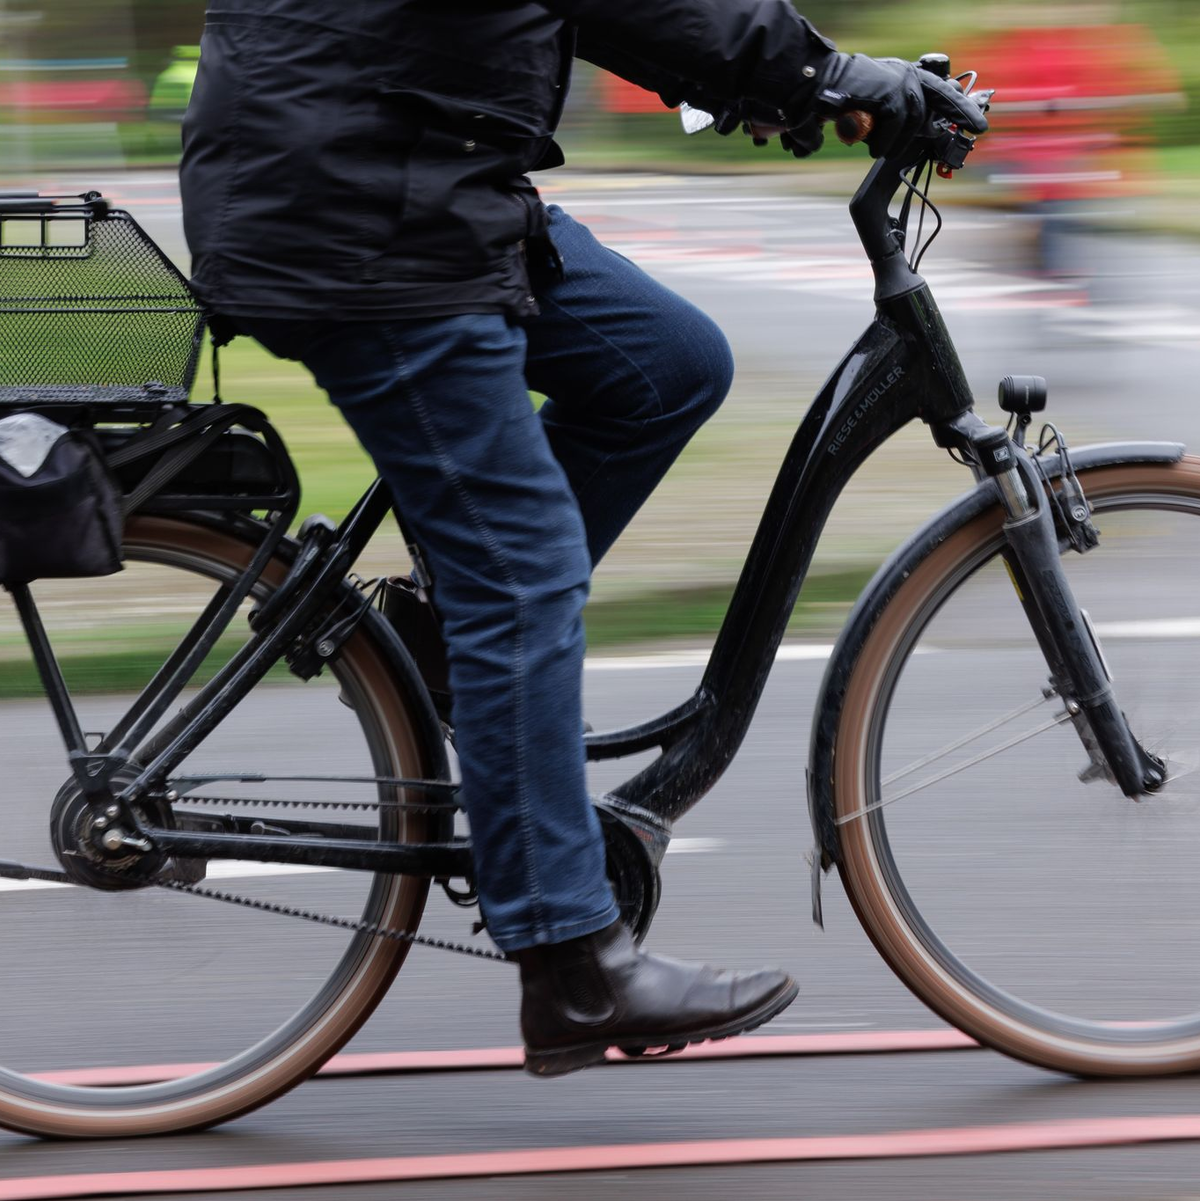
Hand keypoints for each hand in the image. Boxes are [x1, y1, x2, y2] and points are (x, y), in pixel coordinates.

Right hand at [815, 53, 987, 158]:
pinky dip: (885, 139)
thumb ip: (893, 117)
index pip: (940, 90)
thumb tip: (913, 132)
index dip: (959, 106)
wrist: (816, 85)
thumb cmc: (836, 100)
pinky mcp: (891, 91)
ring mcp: (900, 81)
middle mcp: (906, 74)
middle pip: (942, 97)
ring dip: (898, 140)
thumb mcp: (872, 110)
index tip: (977, 122)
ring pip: (916, 118)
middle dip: (962, 113)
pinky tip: (872, 145)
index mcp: (904, 77)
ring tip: (878, 150)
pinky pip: (899, 122)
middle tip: (980, 128)